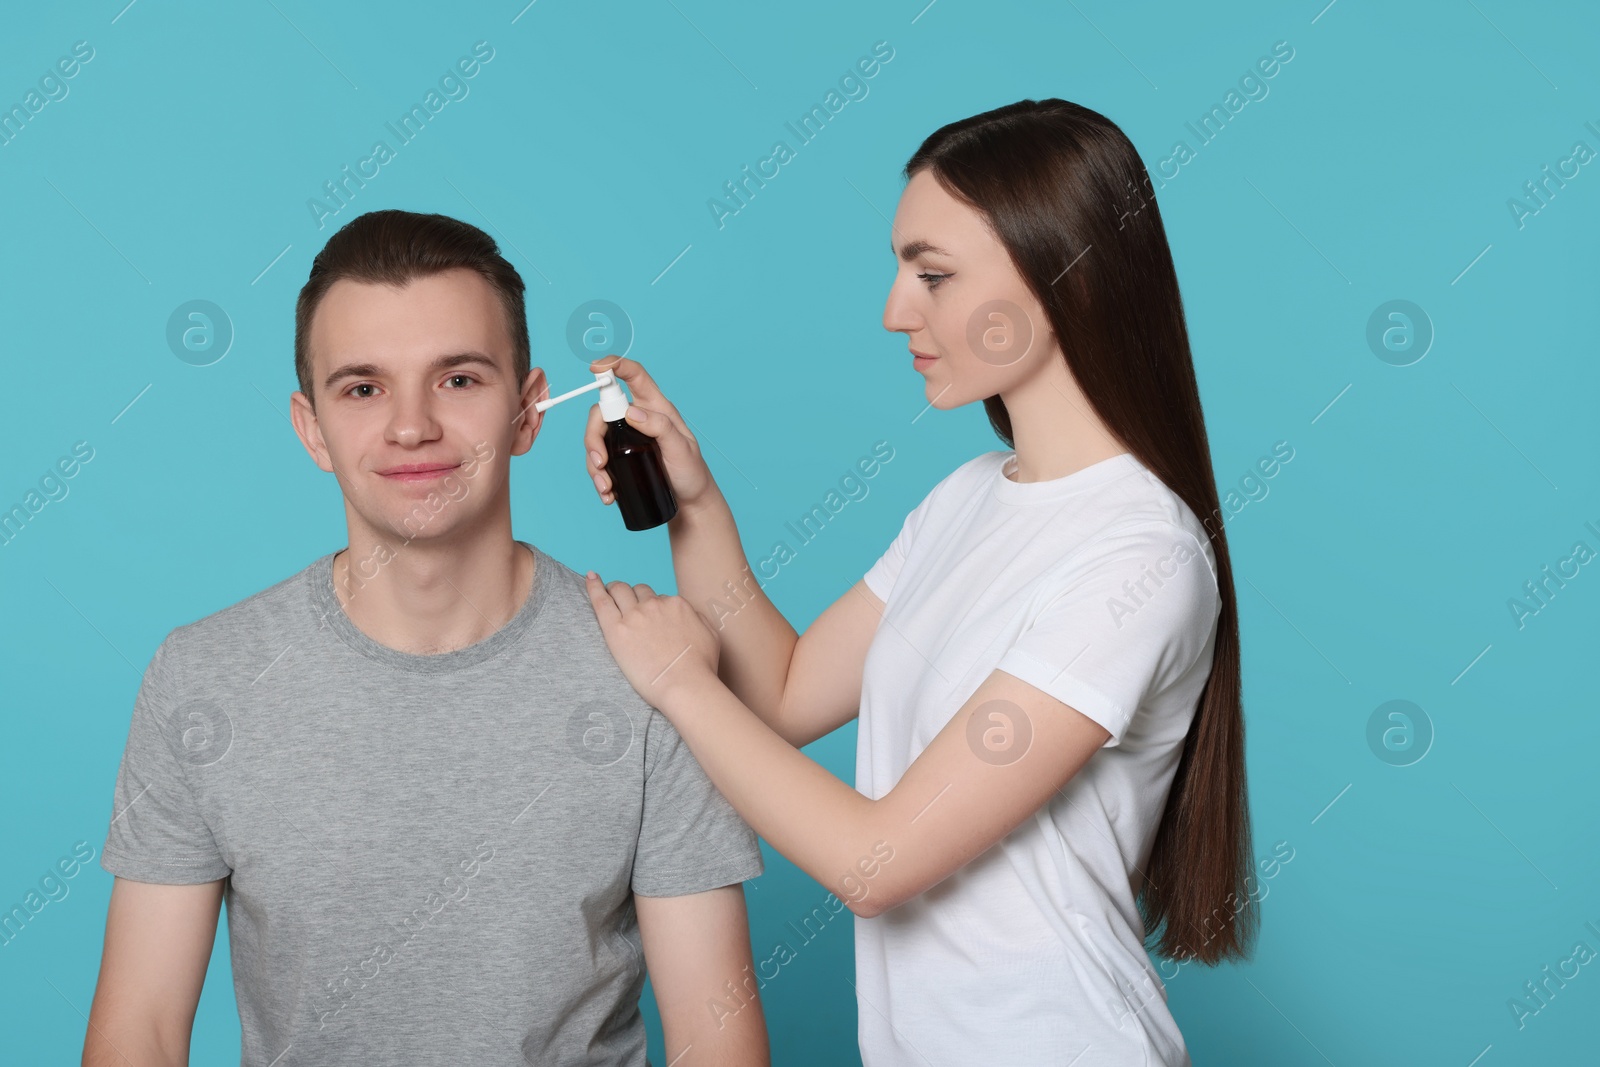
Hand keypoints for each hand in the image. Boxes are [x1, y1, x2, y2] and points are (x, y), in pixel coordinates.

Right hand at [584, 357, 718, 514]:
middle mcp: (638, 418)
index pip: (635, 376)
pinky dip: (598, 478)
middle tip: (600, 463)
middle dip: (593, 438)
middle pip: (602, 413)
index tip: (596, 368)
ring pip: (597, 439)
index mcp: (656, 407)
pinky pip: (600, 461)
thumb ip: (660, 427)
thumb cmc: (691, 472)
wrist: (689, 501)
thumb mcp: (682, 449)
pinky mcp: (621, 458)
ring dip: (594, 464)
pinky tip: (607, 493)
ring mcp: (627, 439)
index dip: (616, 365)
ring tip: (606, 488)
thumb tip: (631, 412)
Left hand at [584, 571, 720, 711]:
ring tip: (610, 595)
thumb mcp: (710, 635)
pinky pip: (601, 601)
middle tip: (627, 604)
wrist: (686, 686)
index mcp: (677, 604)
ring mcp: (635, 615)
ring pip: (620, 590)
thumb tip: (688, 614)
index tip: (651, 619)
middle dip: (634, 596)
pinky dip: (594, 586)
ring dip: (616, 591)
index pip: (661, 598)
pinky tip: (590, 577)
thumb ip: (698, 618)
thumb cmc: (701, 668)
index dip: (655, 608)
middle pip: (640, 591)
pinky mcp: (616, 630)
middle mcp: (655, 605)